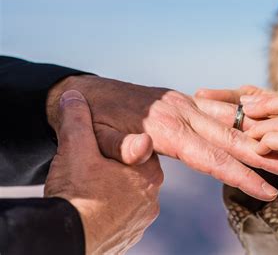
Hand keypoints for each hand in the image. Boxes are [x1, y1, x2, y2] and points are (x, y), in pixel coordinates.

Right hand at [44, 90, 162, 254]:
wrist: (68, 237)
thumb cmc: (77, 192)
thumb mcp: (75, 148)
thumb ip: (77, 120)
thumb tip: (74, 97)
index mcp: (149, 173)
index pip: (139, 150)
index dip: (117, 146)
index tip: (100, 149)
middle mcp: (152, 197)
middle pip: (134, 173)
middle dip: (115, 169)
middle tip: (91, 170)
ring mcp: (142, 220)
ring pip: (129, 196)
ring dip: (113, 192)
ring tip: (89, 190)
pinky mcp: (129, 237)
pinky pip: (122, 217)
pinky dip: (110, 212)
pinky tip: (93, 207)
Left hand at [47, 77, 277, 200]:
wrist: (89, 91)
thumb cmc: (93, 122)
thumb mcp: (97, 138)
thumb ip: (121, 146)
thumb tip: (140, 149)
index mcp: (165, 129)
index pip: (210, 156)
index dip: (239, 174)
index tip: (265, 189)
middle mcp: (182, 113)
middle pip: (229, 137)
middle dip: (262, 155)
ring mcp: (186, 103)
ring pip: (231, 119)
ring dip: (259, 133)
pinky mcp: (185, 100)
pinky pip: (221, 107)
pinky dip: (243, 116)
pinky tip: (260, 123)